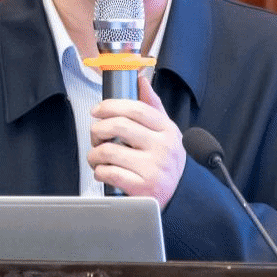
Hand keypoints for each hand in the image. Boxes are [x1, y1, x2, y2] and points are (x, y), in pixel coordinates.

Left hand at [88, 74, 185, 208]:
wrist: (182, 195)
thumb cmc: (168, 162)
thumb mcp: (167, 132)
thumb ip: (153, 106)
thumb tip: (141, 80)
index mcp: (167, 130)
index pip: (136, 109)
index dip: (111, 106)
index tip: (97, 110)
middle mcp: (162, 148)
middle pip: (119, 126)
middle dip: (98, 129)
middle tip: (96, 135)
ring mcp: (152, 169)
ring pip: (109, 151)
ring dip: (95, 153)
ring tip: (97, 156)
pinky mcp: (142, 187)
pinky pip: (109, 173)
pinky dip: (100, 171)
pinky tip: (104, 171)